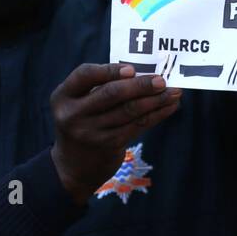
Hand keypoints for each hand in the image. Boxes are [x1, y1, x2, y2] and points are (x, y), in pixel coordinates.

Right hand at [49, 63, 181, 203]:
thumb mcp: (78, 104)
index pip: (85, 75)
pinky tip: (169, 107)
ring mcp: (91, 132)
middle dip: (140, 85)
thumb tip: (143, 73)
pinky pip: (137, 125)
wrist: (73, 166)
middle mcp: (73, 114)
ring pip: (129, 110)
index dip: (109, 70)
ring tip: (174, 92)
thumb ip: (99, 87)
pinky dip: (157, 115)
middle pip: (111, 94)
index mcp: (62, 97)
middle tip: (161, 80)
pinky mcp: (109, 144)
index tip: (132, 69)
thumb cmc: (82, 122)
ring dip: (155, 100)